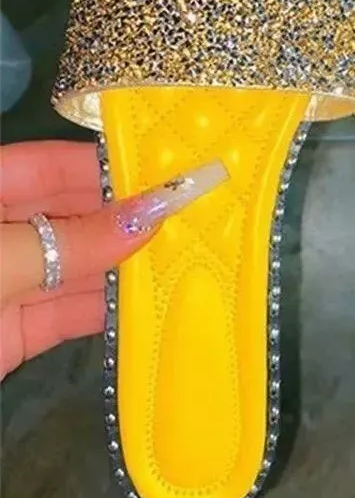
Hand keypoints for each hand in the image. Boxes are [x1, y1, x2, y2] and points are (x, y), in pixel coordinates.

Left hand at [0, 140, 227, 378]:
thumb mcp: (2, 260)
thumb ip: (75, 241)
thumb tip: (153, 214)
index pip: (52, 166)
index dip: (109, 166)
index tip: (168, 169)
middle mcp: (3, 232)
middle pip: (73, 216)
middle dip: (129, 218)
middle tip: (192, 212)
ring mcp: (10, 282)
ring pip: (78, 266)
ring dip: (128, 265)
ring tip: (187, 253)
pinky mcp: (15, 331)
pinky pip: (70, 312)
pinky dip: (109, 310)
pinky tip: (153, 301)